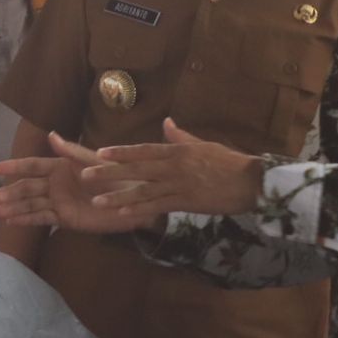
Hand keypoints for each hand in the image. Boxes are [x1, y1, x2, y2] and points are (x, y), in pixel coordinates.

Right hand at [0, 132, 159, 233]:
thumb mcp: (95, 160)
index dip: (14, 167)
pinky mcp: (65, 218)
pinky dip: (26, 220)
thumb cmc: (118, 175)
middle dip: (10, 192)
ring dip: (13, 208)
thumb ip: (71, 151)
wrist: (136, 199)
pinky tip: (11, 221)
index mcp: (61, 166)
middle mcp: (56, 184)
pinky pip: (42, 218)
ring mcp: (59, 202)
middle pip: (28, 187)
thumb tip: (51, 134)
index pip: (32, 166)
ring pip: (31, 204)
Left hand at [78, 119, 262, 224]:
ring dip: (118, 196)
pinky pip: (158, 207)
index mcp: (177, 151)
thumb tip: (167, 122)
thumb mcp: (204, 145)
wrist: (251, 182)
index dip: (120, 152)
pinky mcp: (186, 203)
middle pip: (136, 169)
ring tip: (97, 201)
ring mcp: (179, 185)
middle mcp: (174, 166)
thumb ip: (181, 137)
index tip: (100, 152)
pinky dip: (140, 210)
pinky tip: (123, 214)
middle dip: (109, 173)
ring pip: (143, 191)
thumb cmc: (229, 163)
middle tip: (86, 175)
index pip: (143, 150)